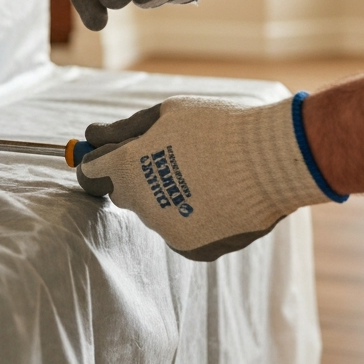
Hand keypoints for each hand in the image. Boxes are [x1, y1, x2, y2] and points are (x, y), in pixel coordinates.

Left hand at [75, 93, 344, 260]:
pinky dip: (192, 219)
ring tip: (205, 175)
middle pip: (123, 194)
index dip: (98, 162)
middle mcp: (141, 204)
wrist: (274, 159)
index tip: (110, 156)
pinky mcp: (193, 249)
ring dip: (168, 198)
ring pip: (154, 213)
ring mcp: (167, 230)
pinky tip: (216, 198)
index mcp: (127, 168)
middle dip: (136, 178)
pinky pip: (181, 232)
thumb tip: (91, 134)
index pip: (90, 174)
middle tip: (173, 158)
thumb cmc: (218, 126)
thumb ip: (123, 129)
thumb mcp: (166, 113)